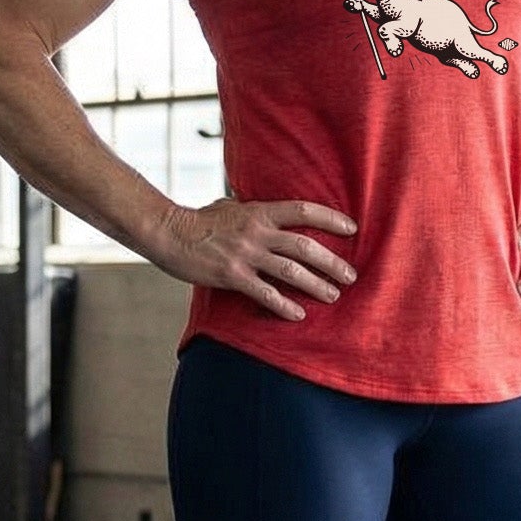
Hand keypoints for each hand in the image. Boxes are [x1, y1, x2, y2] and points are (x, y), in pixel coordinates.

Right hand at [162, 198, 356, 321]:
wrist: (169, 233)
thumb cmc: (199, 220)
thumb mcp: (230, 206)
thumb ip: (254, 210)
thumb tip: (271, 212)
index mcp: (259, 211)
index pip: (303, 211)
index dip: (331, 218)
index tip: (352, 228)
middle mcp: (257, 231)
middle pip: (305, 246)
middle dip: (332, 263)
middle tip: (350, 276)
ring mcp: (245, 254)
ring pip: (291, 271)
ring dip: (316, 286)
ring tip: (333, 296)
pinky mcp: (232, 275)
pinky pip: (265, 293)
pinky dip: (284, 306)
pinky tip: (298, 315)